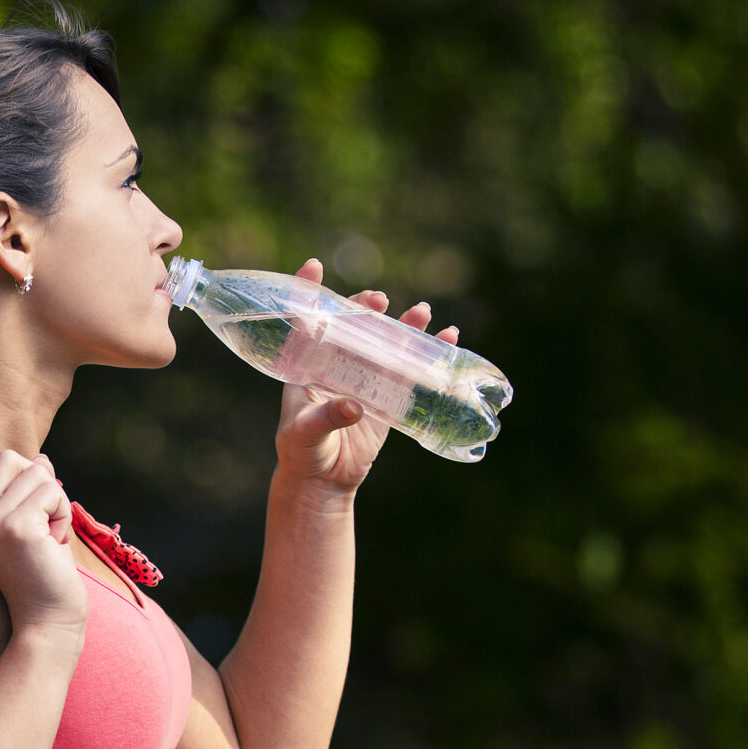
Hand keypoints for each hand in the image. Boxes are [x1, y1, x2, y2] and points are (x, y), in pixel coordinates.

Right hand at [0, 445, 86, 634]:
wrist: (48, 616)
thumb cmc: (41, 570)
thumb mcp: (27, 522)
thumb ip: (26, 489)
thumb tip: (40, 459)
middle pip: (10, 459)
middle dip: (38, 483)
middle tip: (40, 524)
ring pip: (37, 472)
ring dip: (55, 502)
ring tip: (48, 537)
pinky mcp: (15, 527)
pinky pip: (52, 492)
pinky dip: (63, 514)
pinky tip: (54, 542)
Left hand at [272, 257, 459, 493]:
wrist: (323, 482)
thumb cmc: (301, 454)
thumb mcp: (303, 434)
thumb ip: (326, 418)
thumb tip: (354, 406)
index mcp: (306, 366)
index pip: (304, 320)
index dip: (307, 291)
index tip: (314, 266)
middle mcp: (335, 366)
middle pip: (353, 327)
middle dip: (366, 310)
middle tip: (379, 300)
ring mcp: (363, 379)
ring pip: (385, 345)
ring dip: (405, 327)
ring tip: (423, 312)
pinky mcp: (386, 397)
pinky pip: (408, 372)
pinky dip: (427, 356)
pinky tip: (446, 340)